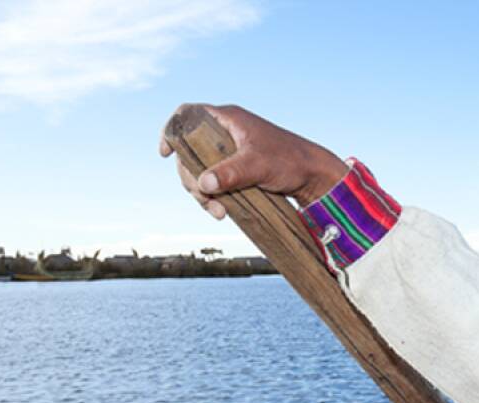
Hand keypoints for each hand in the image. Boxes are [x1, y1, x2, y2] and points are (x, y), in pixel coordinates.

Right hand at [159, 104, 348, 219]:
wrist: (312, 175)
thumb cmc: (289, 161)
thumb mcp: (258, 166)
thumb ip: (230, 173)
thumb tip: (202, 184)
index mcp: (228, 120)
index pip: (187, 114)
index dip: (171, 131)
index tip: (166, 153)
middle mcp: (225, 132)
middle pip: (189, 152)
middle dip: (191, 179)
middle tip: (204, 199)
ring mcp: (229, 150)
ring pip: (200, 170)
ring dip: (203, 193)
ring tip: (219, 213)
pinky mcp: (235, 167)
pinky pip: (213, 180)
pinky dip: (213, 196)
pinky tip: (222, 211)